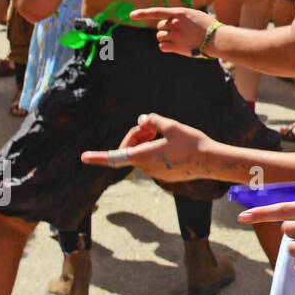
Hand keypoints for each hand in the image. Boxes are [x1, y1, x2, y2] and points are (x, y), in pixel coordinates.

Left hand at [80, 113, 212, 182]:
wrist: (211, 162)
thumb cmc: (192, 143)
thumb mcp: (172, 126)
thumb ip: (153, 121)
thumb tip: (142, 120)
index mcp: (143, 156)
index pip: (114, 157)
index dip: (97, 157)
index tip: (83, 157)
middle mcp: (146, 167)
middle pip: (129, 149)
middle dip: (135, 135)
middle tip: (151, 126)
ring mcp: (155, 173)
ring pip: (140, 154)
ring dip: (146, 141)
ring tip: (162, 132)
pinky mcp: (164, 174)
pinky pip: (151, 160)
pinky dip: (154, 149)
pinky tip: (171, 142)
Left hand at [130, 6, 213, 55]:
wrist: (216, 39)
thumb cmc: (208, 27)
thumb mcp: (194, 16)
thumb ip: (180, 17)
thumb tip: (168, 22)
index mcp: (180, 13)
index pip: (157, 12)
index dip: (143, 13)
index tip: (132, 15)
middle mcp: (175, 23)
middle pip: (159, 27)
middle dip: (165, 30)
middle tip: (178, 33)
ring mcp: (175, 35)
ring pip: (160, 37)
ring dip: (166, 39)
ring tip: (180, 40)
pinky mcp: (176, 47)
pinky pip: (162, 47)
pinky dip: (167, 47)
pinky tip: (177, 47)